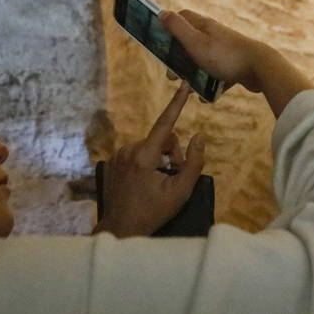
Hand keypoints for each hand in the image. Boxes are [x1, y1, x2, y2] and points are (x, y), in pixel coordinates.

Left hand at [94, 83, 204, 237]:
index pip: (165, 123)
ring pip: (150, 146)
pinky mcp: (114, 160)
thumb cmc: (153, 212)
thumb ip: (193, 163)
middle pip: (162, 139)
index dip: (177, 103)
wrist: (121, 229)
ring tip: (160, 182)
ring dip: (160, 159)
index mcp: (145, 155)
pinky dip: (147, 162)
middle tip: (173, 177)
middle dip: (172, 154)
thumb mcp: (180, 192)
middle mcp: (130, 149)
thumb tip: (199, 137)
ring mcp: (119, 154)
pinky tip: (146, 182)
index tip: (185, 84)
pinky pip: (138, 152)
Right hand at [160, 10, 274, 91]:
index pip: (182, 17)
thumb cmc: (225, 55)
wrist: (261, 69)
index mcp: (204, 26)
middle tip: (172, 75)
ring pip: (203, 60)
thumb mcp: (196, 42)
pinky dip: (210, 84)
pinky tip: (206, 97)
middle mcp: (215, 34)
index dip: (169, 27)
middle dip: (179, 58)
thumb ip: (178, 28)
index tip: (159, 42)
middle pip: (190, 42)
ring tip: (188, 89)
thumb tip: (162, 12)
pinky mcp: (234, 64)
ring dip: (194, 74)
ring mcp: (225, 49)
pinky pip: (217, 74)